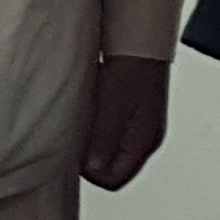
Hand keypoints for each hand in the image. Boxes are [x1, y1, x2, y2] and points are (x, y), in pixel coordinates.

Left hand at [81, 54, 169, 190]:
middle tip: (76, 137)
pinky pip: (110, 128)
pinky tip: (90, 106)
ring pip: (109, 147)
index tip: (75, 156)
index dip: (91, 173)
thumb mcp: (112, 109)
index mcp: (143, 143)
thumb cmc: (131, 71)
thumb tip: (91, 171)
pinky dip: (97, 123)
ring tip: (84, 119)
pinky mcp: (132, 110)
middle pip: (112, 165)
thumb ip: (102, 143)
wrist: (141, 40)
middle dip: (91, 156)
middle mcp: (144, 138)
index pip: (114, 179)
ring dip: (93, 138)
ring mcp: (139, 124)